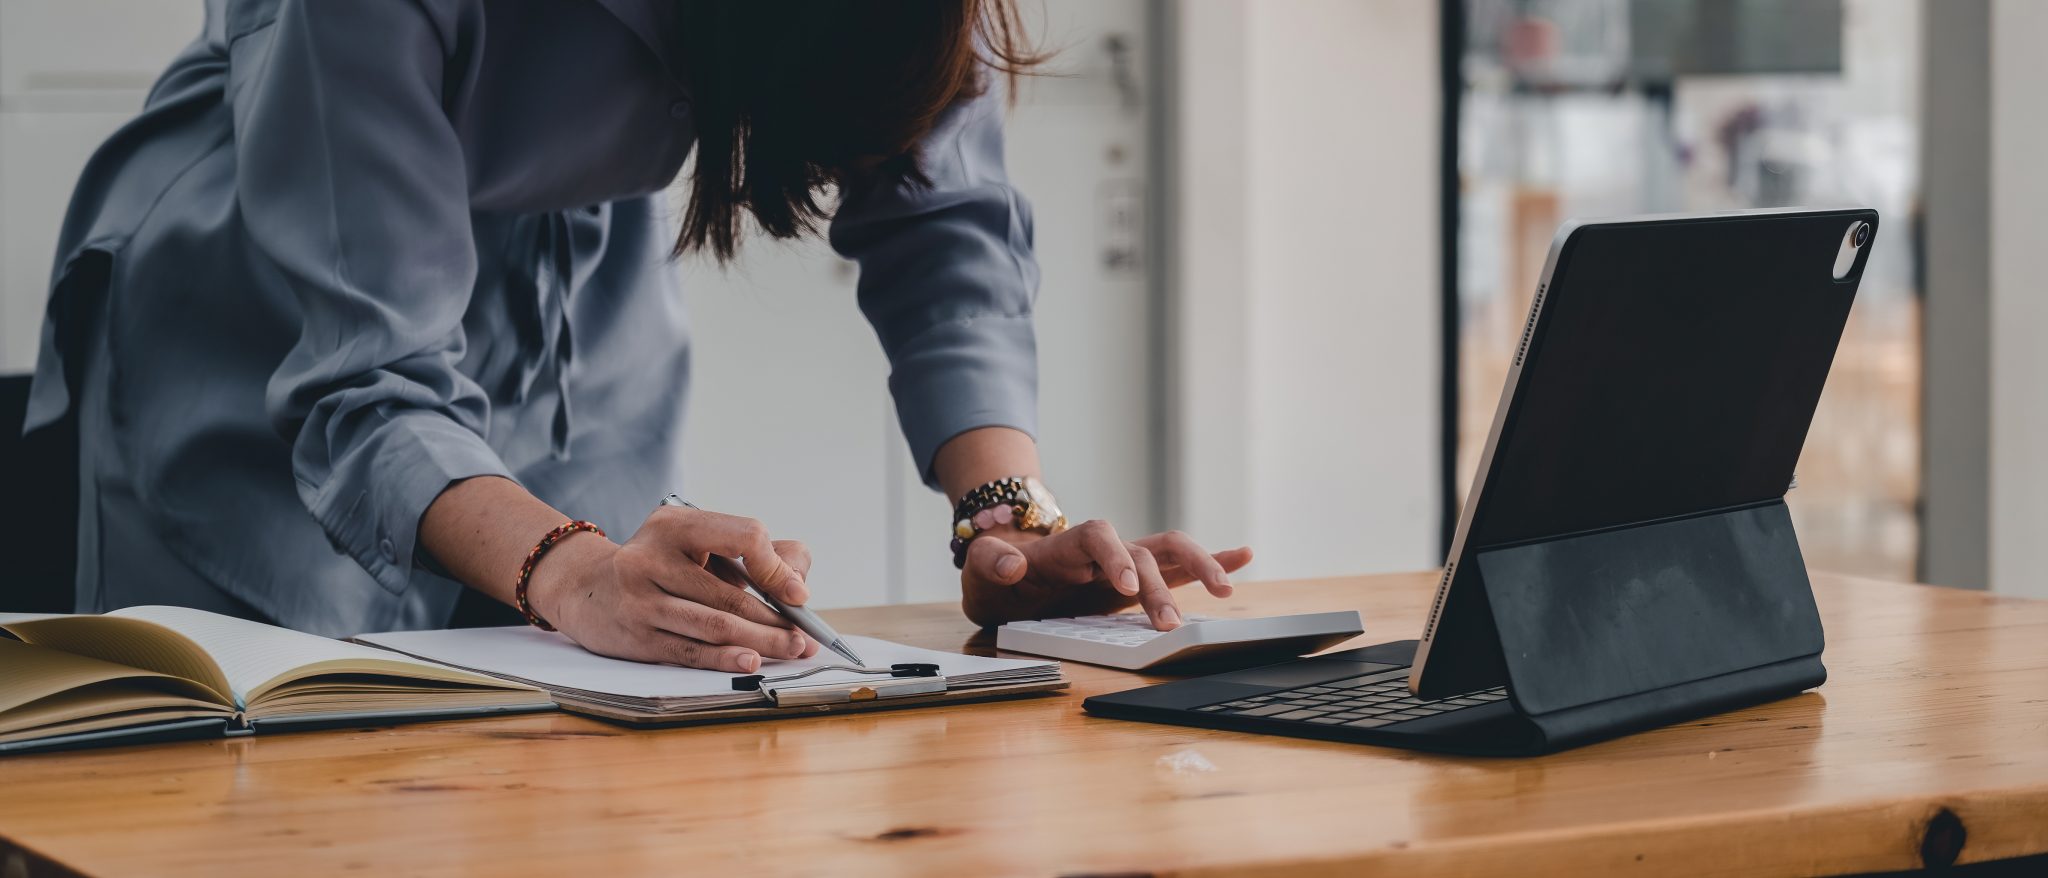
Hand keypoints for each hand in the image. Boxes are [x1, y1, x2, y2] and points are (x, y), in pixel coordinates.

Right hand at [526, 505, 820, 671]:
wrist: (585, 587)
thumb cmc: (658, 565)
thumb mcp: (695, 541)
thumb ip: (752, 552)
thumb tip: (797, 582)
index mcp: (676, 524)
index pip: (743, 537)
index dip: (775, 568)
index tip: (797, 594)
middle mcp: (653, 558)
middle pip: (731, 594)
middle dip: (777, 619)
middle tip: (805, 636)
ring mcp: (641, 599)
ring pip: (715, 625)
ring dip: (761, 641)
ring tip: (791, 650)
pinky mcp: (636, 635)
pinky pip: (690, 650)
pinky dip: (725, 658)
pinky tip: (751, 661)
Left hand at [959, 520, 1252, 629]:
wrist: (1006, 569)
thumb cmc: (996, 569)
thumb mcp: (980, 567)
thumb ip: (991, 561)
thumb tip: (1014, 565)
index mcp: (1068, 546)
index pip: (1099, 537)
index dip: (1115, 558)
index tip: (1125, 587)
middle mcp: (1105, 550)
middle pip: (1145, 551)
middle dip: (1161, 584)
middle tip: (1170, 624)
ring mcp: (1125, 562)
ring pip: (1171, 553)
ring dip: (1199, 568)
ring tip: (1227, 591)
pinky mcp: (1137, 579)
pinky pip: (1179, 566)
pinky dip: (1213, 557)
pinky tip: (1245, 554)